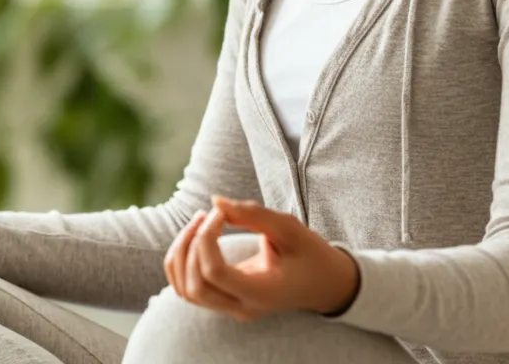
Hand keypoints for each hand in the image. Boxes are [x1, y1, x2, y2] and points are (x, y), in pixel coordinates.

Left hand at [162, 196, 359, 320]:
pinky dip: (183, 262)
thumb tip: (214, 200)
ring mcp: (232, 308)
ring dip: (183, 253)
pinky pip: (189, 289)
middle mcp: (243, 307)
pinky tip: (198, 236)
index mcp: (261, 293)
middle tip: (209, 215)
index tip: (220, 213)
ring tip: (200, 222)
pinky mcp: (225, 301)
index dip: (207, 237)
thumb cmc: (310, 253)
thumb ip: (252, 214)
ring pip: (186, 290)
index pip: (214, 273)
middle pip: (194, 286)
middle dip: (191, 245)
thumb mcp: (288, 228)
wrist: (325, 284)